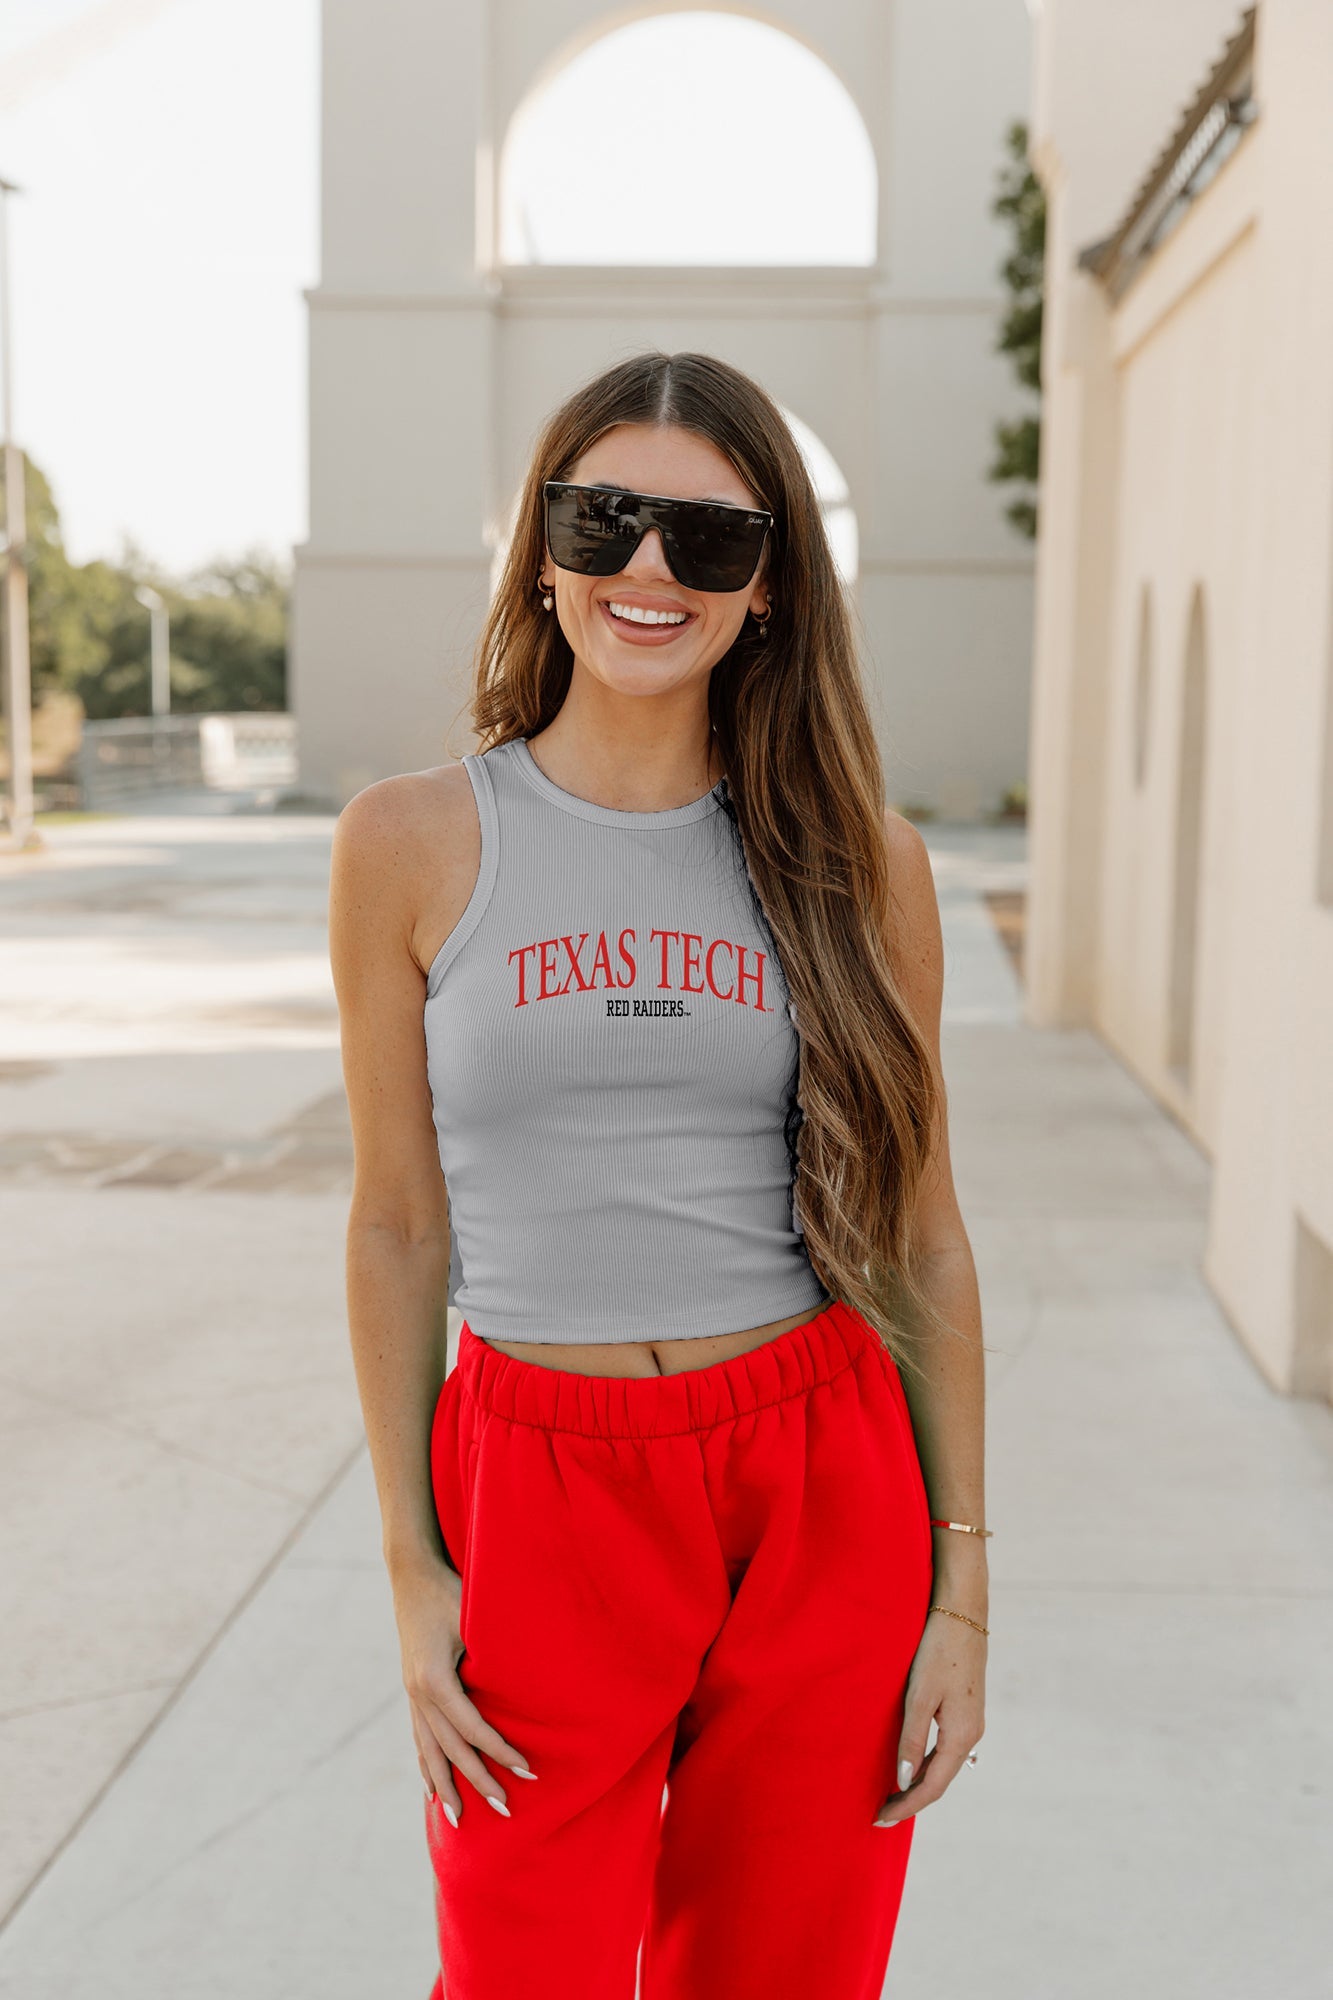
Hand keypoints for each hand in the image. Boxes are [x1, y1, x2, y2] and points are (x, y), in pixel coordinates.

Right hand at [389, 1551, 537, 1826]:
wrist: (412, 1573)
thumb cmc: (450, 1591)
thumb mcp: (472, 1619)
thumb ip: (491, 1656)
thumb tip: (526, 1685)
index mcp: (435, 1680)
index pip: (474, 1730)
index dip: (501, 1753)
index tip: (528, 1771)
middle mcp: (419, 1693)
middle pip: (452, 1749)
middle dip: (478, 1781)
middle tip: (505, 1811)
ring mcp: (412, 1693)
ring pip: (430, 1750)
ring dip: (446, 1785)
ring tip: (457, 1819)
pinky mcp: (411, 1689)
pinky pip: (419, 1737)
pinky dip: (426, 1765)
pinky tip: (429, 1789)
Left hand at [873, 1607, 985, 1826]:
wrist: (963, 1612)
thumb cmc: (939, 1649)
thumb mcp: (920, 1694)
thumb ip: (912, 1739)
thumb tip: (903, 1780)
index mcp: (962, 1735)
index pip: (932, 1786)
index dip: (906, 1806)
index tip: (880, 1819)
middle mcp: (971, 1735)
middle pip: (940, 1780)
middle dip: (911, 1799)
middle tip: (880, 1814)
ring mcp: (971, 1723)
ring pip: (943, 1766)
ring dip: (918, 1783)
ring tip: (891, 1796)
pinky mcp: (966, 1710)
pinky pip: (945, 1749)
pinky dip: (926, 1764)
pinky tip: (910, 1764)